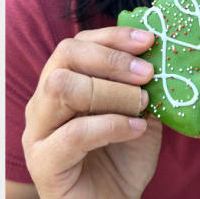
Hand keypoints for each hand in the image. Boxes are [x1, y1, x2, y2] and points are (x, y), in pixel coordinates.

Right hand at [23, 27, 162, 198]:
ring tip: (141, 103)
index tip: (148, 40)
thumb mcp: (138, 114)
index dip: (112, 37)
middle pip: (64, 57)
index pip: (77, 44)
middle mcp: (43, 101)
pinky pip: (74, 133)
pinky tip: (136, 129)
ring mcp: (38, 130)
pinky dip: (111, 125)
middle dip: (110, 59)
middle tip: (146, 74)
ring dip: (109, 91)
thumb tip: (161, 55)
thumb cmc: (120, 160)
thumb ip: (141, 87)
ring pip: (61, 87)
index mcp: (61, 84)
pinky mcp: (43, 161)